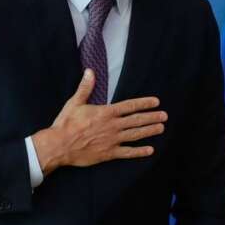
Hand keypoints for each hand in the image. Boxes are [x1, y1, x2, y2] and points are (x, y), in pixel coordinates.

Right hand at [32, 69, 166, 174]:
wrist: (59, 145)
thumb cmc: (66, 124)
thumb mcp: (75, 103)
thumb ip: (85, 88)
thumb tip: (90, 71)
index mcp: (106, 112)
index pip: (130, 106)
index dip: (144, 103)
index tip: (156, 102)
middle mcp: (113, 126)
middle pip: (137, 120)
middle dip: (152, 117)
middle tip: (165, 115)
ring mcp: (112, 140)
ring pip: (136, 135)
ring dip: (149, 131)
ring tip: (161, 128)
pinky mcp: (109, 153)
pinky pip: (128, 152)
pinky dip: (139, 152)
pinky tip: (150, 150)